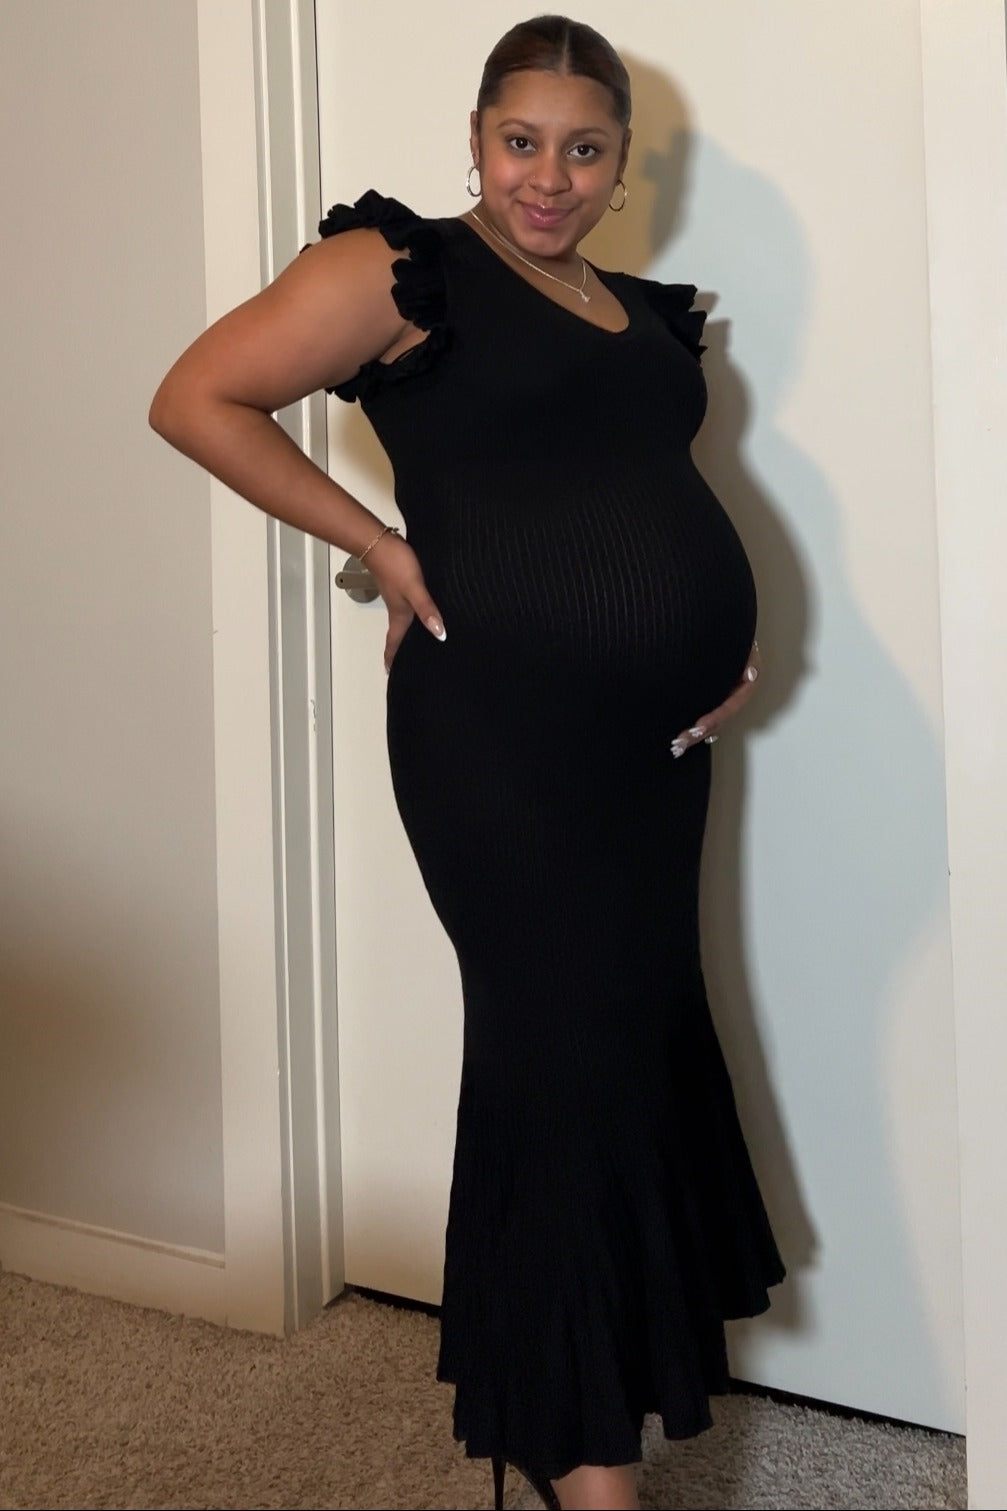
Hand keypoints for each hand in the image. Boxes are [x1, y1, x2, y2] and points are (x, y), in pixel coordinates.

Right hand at [363, 531, 446, 671]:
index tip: (392, 674)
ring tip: (415, 644)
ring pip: (403, 621)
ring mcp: (398, 596)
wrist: (379, 542)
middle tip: (406, 666)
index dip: (393, 659)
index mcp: (400, 614)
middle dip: (401, 651)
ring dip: (406, 634)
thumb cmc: (394, 564)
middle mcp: (398, 608)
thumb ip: (426, 610)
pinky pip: (407, 606)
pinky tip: (421, 612)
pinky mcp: (401, 584)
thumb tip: (439, 634)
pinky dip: (413, 615)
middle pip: (398, 635)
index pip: (394, 642)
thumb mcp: (414, 588)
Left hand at [670, 641, 760, 757]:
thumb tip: (750, 676)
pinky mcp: (710, 701)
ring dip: (694, 736)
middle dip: (698, 734)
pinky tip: (681, 738)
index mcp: (744, 689)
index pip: (729, 708)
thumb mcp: (746, 649)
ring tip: (677, 746)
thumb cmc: (737, 644)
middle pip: (717, 722)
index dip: (714, 719)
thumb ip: (750, 662)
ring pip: (709, 724)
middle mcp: (733, 700)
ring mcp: (722, 702)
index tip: (698, 726)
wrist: (724, 639)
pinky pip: (703, 718)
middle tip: (680, 743)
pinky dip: (693, 729)